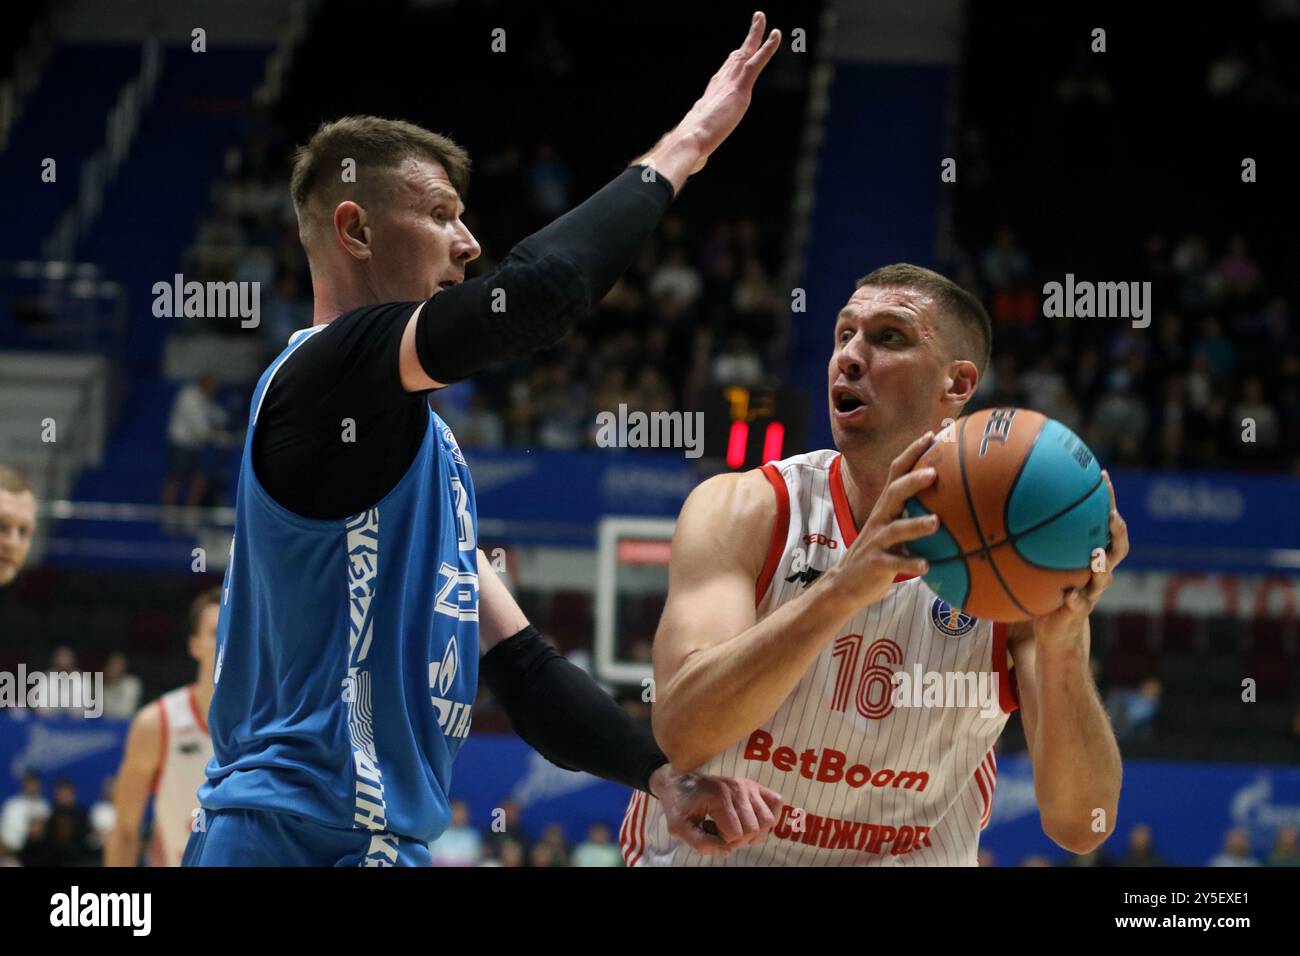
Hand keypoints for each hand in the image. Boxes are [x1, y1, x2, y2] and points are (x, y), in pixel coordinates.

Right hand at [638, 12, 780, 185]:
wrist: (690, 140)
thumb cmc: (690, 146)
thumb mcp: (700, 143)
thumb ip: (702, 144)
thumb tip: (696, 162)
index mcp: (712, 95)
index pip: (724, 74)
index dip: (731, 62)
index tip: (736, 52)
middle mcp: (720, 83)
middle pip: (734, 57)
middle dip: (745, 41)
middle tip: (755, 24)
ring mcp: (730, 84)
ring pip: (745, 52)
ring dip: (755, 34)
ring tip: (763, 17)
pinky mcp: (739, 88)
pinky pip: (756, 62)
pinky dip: (767, 48)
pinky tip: (777, 36)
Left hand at [650, 764, 783, 855]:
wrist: (679, 780)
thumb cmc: (678, 804)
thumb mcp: (679, 828)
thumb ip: (700, 843)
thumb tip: (727, 850)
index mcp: (719, 797)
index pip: (736, 834)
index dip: (723, 841)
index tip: (710, 830)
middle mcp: (738, 788)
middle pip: (753, 829)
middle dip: (738, 839)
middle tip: (721, 830)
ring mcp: (748, 785)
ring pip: (767, 820)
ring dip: (754, 831)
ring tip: (735, 825)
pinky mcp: (754, 785)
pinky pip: (776, 802)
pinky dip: (768, 816)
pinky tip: (751, 819)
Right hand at [825, 430, 937, 608]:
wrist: (845, 583)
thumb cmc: (880, 553)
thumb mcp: (895, 529)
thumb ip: (916, 515)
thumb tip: (956, 504)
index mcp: (886, 507)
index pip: (897, 472)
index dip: (912, 453)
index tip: (932, 435)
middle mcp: (880, 519)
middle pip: (894, 493)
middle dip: (913, 481)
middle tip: (934, 473)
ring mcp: (876, 541)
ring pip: (895, 529)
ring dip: (915, 525)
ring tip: (936, 522)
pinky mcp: (875, 563)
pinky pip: (894, 563)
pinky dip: (910, 564)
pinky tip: (926, 566)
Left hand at [1033, 470, 1129, 644]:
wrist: (1056, 627)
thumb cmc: (1048, 587)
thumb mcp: (1043, 559)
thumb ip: (1035, 536)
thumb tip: (1009, 501)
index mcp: (1091, 553)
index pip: (1104, 522)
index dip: (1107, 500)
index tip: (1101, 476)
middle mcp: (1097, 570)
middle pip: (1117, 547)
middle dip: (1117, 530)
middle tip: (1111, 515)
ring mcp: (1092, 591)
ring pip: (1105, 576)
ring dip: (1102, 566)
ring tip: (1097, 557)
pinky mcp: (1080, 610)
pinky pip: (1080, 603)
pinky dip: (1076, 598)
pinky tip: (1068, 594)